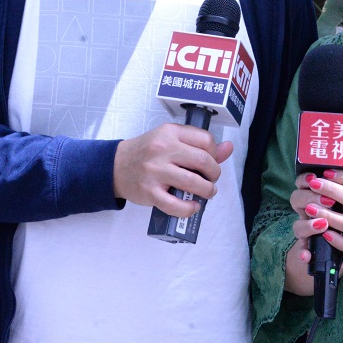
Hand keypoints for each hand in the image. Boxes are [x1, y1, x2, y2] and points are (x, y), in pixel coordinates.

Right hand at [113, 123, 232, 216]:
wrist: (114, 166)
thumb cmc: (147, 152)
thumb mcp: (171, 140)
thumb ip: (198, 144)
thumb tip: (228, 148)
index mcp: (170, 133)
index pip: (205, 140)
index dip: (215, 153)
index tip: (210, 161)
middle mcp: (163, 149)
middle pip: (203, 160)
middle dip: (214, 173)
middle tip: (211, 179)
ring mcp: (155, 171)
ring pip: (193, 182)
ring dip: (207, 190)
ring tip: (207, 192)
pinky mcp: (149, 192)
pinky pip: (175, 205)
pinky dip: (189, 209)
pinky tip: (193, 206)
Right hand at [283, 172, 342, 294]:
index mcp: (317, 194)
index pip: (303, 181)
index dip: (305, 179)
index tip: (319, 177)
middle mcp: (308, 211)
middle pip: (296, 200)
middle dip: (310, 197)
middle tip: (329, 200)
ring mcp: (308, 230)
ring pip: (298, 227)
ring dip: (308, 225)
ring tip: (323, 224)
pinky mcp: (310, 248)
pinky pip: (303, 251)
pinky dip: (303, 253)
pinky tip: (306, 256)